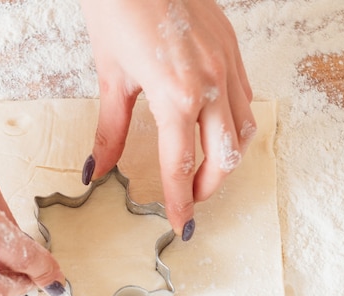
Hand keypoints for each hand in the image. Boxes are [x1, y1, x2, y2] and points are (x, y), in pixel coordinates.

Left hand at [80, 0, 254, 240]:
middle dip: (209, 186)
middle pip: (225, 156)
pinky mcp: (233, 49)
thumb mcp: (111, 78)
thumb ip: (109, 131)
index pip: (182, 164)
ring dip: (228, 159)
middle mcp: (212, 83)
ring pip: (245, 130)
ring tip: (206, 171)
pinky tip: (217, 130)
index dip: (181, 200)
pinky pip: (247, 99)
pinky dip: (236, 125)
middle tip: (190, 199)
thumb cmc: (118, 12)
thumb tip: (97, 170)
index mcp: (177, 95)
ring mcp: (228, 64)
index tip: (181, 225)